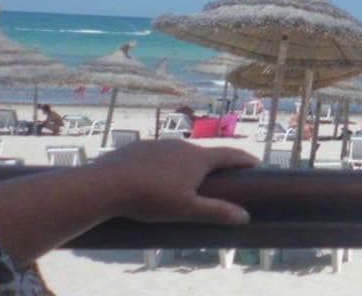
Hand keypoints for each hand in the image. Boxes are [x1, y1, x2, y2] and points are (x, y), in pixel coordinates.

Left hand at [89, 140, 257, 224]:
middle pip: (204, 154)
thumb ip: (216, 212)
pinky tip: (153, 178)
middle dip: (213, 165)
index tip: (256, 163)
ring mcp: (160, 144)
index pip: (230, 155)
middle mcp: (182, 146)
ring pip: (179, 154)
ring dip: (186, 165)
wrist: (105, 185)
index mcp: (198, 159)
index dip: (244, 159)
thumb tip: (245, 216)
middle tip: (218, 178)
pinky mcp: (139, 147)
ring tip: (182, 182)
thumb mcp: (186, 210)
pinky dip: (163, 165)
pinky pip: (158, 155)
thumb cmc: (150, 199)